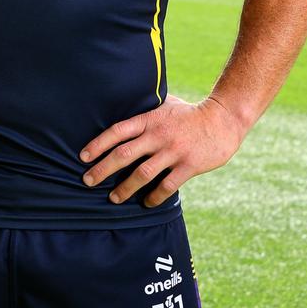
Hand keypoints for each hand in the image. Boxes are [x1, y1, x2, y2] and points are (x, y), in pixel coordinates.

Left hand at [80, 94, 244, 206]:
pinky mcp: (189, 165)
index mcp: (150, 120)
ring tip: (113, 198)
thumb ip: (145, 111)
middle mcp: (158, 135)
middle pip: (124, 154)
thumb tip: (122, 109)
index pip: (117, 131)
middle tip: (88, 181)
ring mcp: (173, 151)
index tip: (83, 157)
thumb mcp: (165, 105)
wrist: (223, 119)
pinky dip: (154, 196)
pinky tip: (146, 202)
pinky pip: (167, 185)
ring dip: (125, 188)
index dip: (98, 144)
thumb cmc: (189, 113)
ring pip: (142, 173)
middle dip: (103, 169)